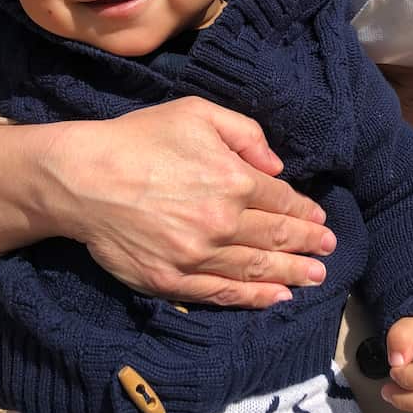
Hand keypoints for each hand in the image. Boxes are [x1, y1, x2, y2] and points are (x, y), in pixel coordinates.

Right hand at [47, 98, 336, 308]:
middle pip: (276, 238)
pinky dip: (253, 298)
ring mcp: (198, 256)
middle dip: (308, 244)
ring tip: (314, 277)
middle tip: (328, 251)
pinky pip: (222, 293)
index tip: (320, 219)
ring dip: (290, 274)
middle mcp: (222, 222)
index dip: (305, 212)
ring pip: (256, 269)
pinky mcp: (173, 281)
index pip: (282, 201)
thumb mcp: (197, 113)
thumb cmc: (138, 139)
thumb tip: (276, 166)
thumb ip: (245, 133)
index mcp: (233, 180)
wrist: (83, 178)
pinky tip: (275, 298)